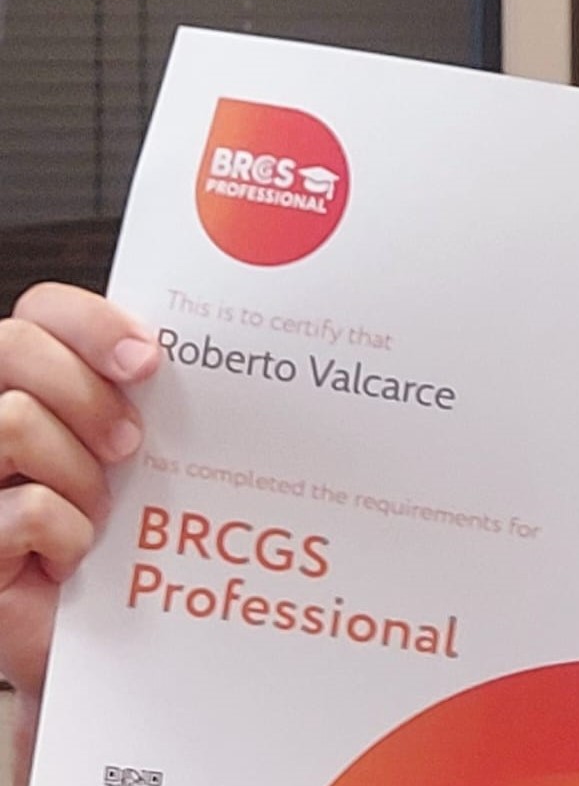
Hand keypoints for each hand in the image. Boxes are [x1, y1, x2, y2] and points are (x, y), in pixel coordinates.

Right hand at [0, 283, 159, 751]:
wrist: (108, 633)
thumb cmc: (123, 530)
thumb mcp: (134, 449)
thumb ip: (137, 394)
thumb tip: (196, 348)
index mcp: (30, 379)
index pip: (40, 309)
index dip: (90, 322)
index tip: (148, 361)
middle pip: (13, 343)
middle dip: (83, 391)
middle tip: (130, 444)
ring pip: (13, 421)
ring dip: (77, 472)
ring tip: (100, 509)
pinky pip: (23, 509)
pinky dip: (66, 535)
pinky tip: (74, 558)